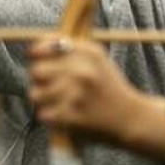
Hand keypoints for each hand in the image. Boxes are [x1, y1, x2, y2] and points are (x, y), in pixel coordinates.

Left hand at [26, 35, 156, 144]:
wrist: (131, 118)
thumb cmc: (108, 87)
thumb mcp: (97, 59)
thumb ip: (69, 49)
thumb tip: (33, 49)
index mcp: (87, 52)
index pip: (45, 45)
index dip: (36, 52)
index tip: (37, 58)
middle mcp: (81, 71)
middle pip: (36, 70)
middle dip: (39, 79)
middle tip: (51, 86)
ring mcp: (75, 95)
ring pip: (35, 94)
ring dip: (42, 100)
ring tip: (57, 102)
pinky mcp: (71, 117)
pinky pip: (43, 114)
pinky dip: (51, 117)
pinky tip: (65, 115)